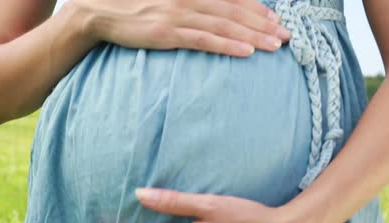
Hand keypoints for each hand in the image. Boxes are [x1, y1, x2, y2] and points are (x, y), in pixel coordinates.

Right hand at [70, 0, 291, 56]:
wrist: (101, 11)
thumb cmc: (134, 7)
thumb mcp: (166, 2)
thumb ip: (190, 5)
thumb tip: (210, 15)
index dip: (258, 10)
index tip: (278, 21)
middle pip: (236, 12)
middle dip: (264, 24)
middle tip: (287, 36)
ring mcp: (179, 16)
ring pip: (225, 26)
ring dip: (254, 36)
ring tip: (276, 46)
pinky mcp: (168, 33)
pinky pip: (205, 40)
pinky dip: (228, 46)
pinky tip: (246, 53)